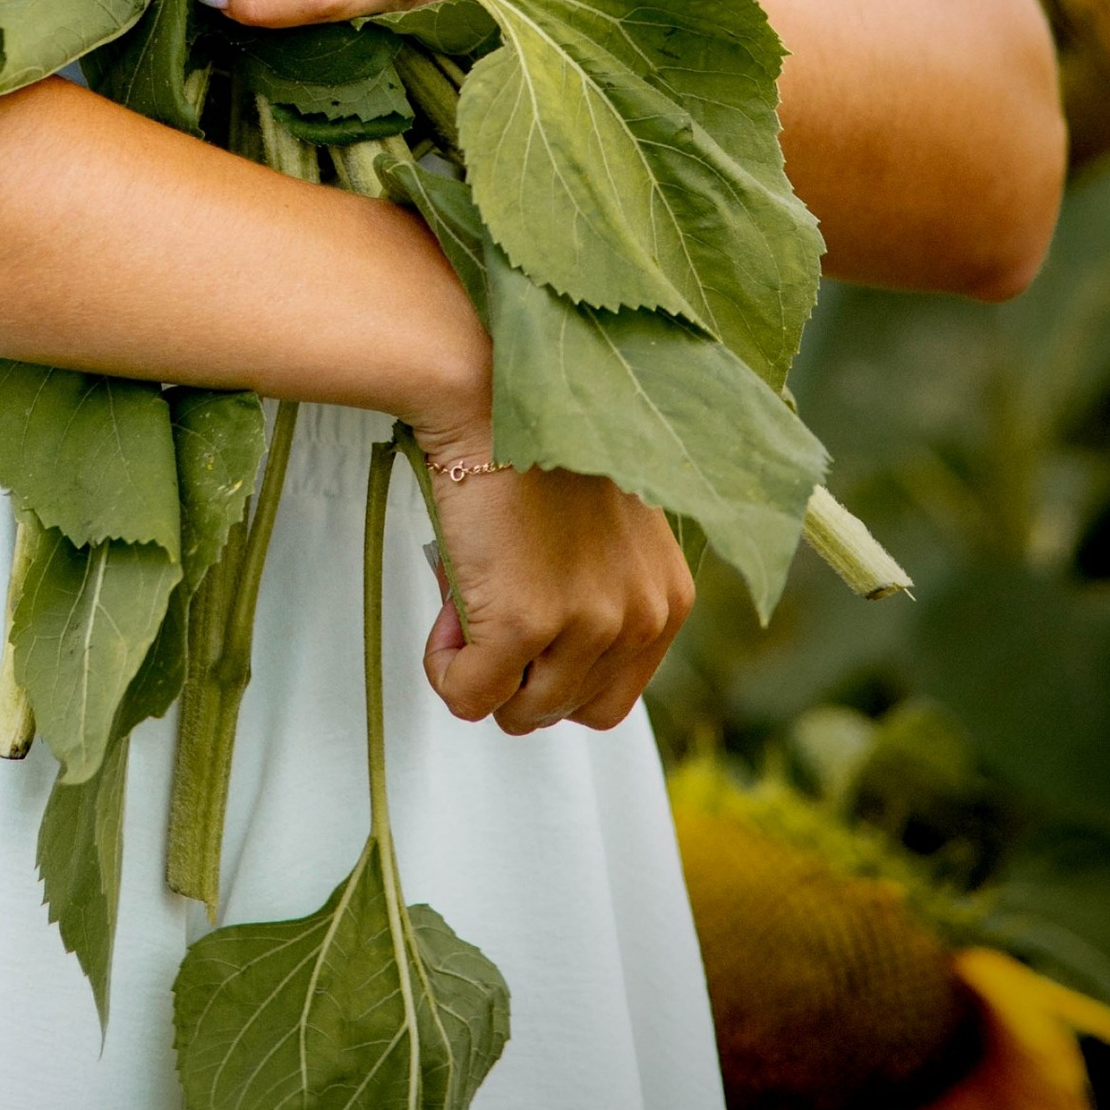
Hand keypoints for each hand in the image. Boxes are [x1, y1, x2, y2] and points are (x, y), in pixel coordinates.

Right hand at [413, 445, 694, 734]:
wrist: (491, 396)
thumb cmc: (535, 452)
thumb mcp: (605, 536)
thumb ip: (600, 599)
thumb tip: (546, 662)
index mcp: (667, 600)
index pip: (610, 694)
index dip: (554, 668)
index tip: (525, 622)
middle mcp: (640, 617)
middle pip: (567, 710)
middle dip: (520, 676)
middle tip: (489, 612)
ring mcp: (586, 622)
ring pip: (520, 713)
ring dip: (481, 674)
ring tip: (465, 605)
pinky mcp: (526, 620)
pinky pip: (471, 695)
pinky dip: (446, 669)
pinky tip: (443, 618)